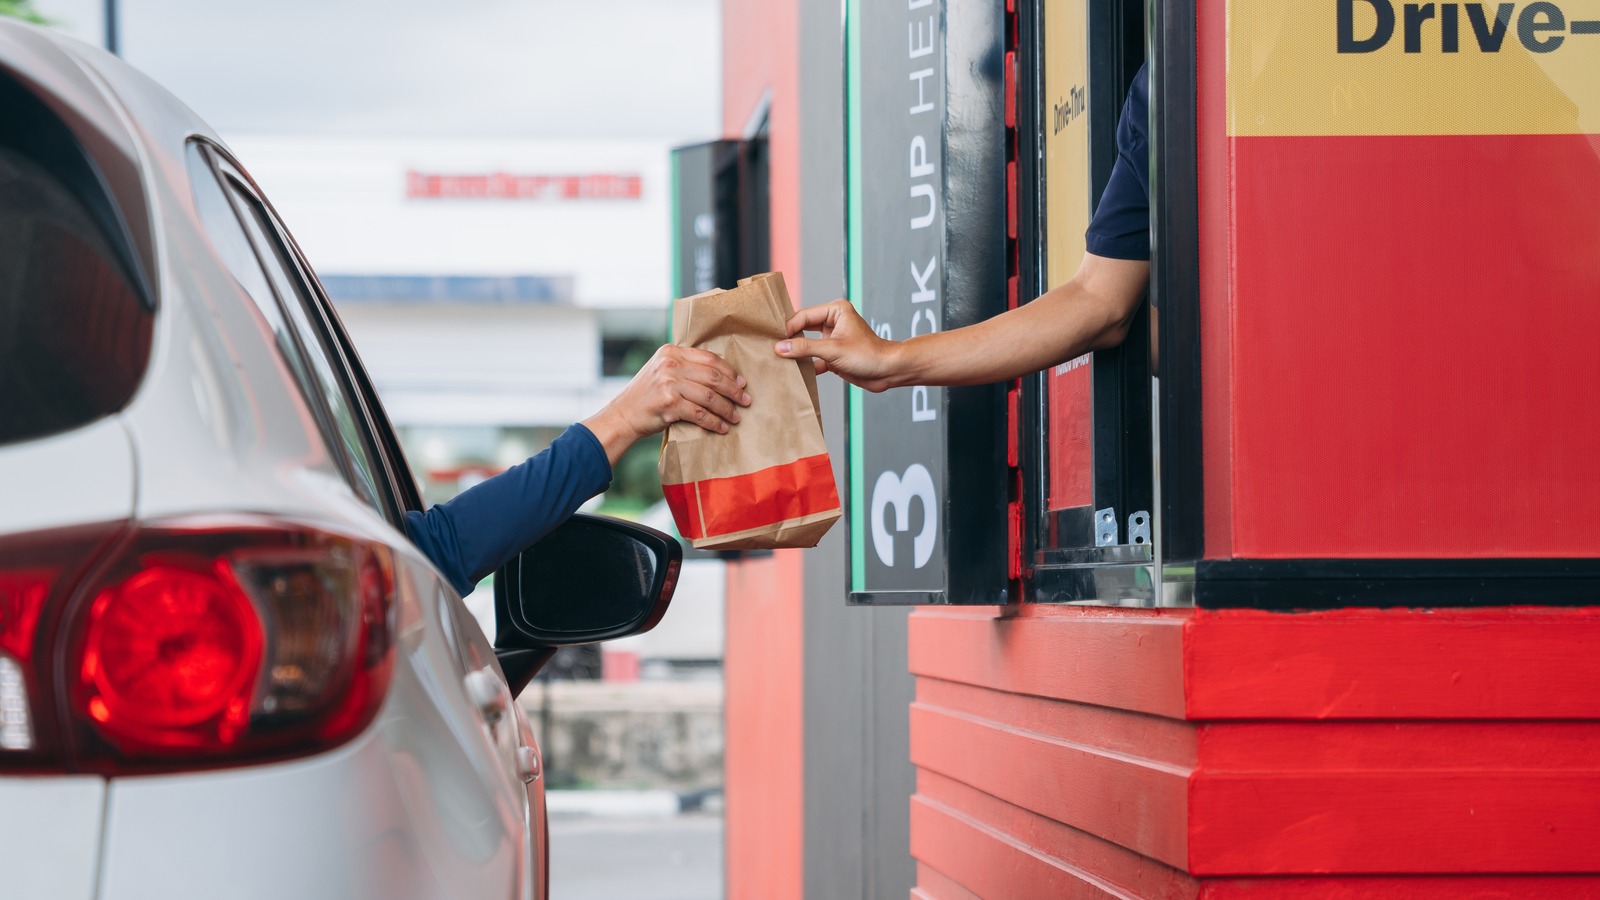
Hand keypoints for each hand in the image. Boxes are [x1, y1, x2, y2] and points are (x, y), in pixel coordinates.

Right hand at [581, 345, 750, 464]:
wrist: (623, 414)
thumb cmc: (647, 395)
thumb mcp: (662, 370)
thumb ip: (685, 366)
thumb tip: (721, 375)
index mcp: (671, 351)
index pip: (709, 358)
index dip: (729, 372)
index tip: (742, 383)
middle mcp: (670, 364)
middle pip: (713, 376)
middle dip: (734, 390)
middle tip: (745, 401)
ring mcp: (669, 383)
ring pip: (710, 396)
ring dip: (727, 409)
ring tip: (735, 417)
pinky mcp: (669, 403)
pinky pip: (700, 413)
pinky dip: (714, 422)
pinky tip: (721, 427)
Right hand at [774, 299, 902, 391]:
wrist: (888, 372)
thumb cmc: (869, 354)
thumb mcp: (833, 350)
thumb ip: (805, 348)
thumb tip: (780, 347)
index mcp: (835, 311)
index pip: (804, 316)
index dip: (789, 328)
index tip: (775, 340)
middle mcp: (833, 322)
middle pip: (803, 329)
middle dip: (790, 339)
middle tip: (772, 348)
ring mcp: (832, 339)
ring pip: (807, 345)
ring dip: (797, 353)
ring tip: (780, 360)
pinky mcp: (833, 355)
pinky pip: (814, 358)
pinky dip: (806, 365)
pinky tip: (795, 373)